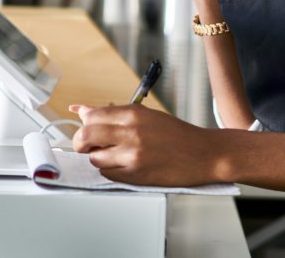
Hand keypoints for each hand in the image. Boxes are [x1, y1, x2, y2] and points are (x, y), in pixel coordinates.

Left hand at [70, 104, 221, 186]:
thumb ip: (113, 114)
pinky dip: (110, 171)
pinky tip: (124, 166)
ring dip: (98, 158)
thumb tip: (81, 110)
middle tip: (87, 146)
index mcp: (133, 113)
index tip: (84, 128)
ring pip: (95, 158)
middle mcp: (131, 132)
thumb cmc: (177, 134)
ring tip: (114, 156)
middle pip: (86, 136)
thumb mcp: (146, 116)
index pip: (92, 116)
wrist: (204, 154)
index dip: (84, 124)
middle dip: (81, 143)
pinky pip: (108, 174)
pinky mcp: (136, 175)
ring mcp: (133, 155)